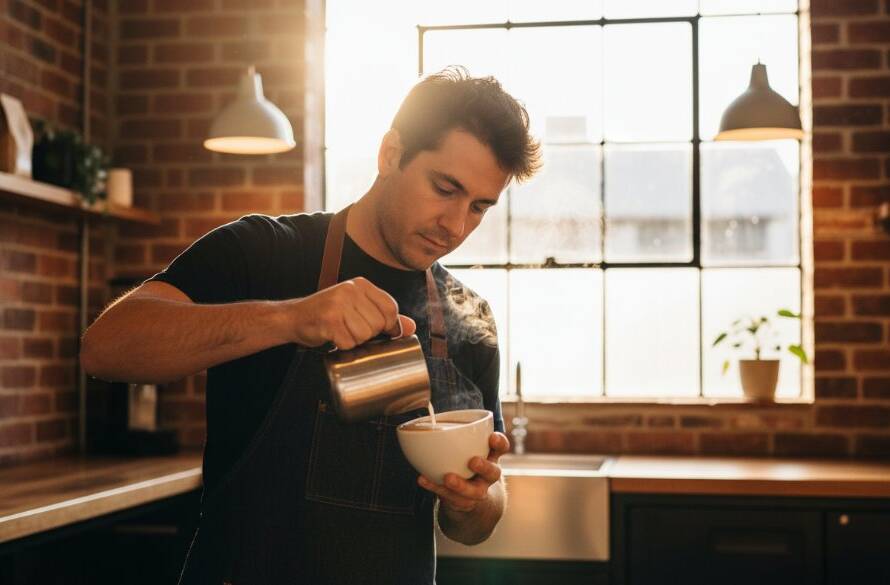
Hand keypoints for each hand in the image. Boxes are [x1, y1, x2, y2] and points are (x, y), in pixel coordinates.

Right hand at [287, 277, 415, 348]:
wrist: (292, 318)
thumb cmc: (327, 315)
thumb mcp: (357, 308)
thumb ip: (384, 316)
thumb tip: (411, 327)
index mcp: (361, 285)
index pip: (391, 307)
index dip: (388, 324)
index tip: (377, 330)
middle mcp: (351, 290)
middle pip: (379, 323)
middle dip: (368, 334)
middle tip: (350, 329)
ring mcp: (339, 304)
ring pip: (365, 335)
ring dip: (354, 341)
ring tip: (341, 332)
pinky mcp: (329, 320)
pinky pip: (349, 342)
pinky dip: (342, 346)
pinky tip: (332, 337)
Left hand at [418, 432, 509, 513]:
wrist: (471, 499)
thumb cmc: (466, 465)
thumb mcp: (469, 450)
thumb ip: (458, 437)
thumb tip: (429, 418)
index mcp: (491, 457)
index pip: (501, 448)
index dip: (499, 443)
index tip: (492, 436)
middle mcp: (488, 476)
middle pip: (493, 473)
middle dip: (484, 467)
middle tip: (473, 461)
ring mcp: (478, 491)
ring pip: (474, 491)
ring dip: (461, 484)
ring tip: (447, 477)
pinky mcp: (463, 503)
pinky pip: (451, 498)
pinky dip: (436, 487)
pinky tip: (423, 479)